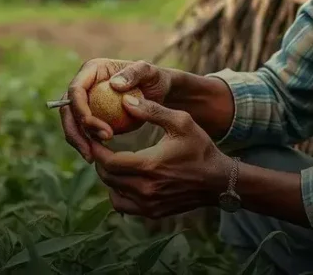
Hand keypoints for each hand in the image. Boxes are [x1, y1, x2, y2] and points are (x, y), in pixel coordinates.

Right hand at [60, 59, 171, 162]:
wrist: (158, 90)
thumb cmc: (155, 78)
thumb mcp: (149, 72)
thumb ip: (134, 73)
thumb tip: (113, 85)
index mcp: (92, 70)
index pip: (76, 90)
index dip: (79, 110)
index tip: (96, 128)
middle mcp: (85, 84)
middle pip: (68, 109)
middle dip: (75, 131)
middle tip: (90, 150)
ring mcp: (86, 100)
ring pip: (72, 123)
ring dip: (79, 141)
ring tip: (92, 157)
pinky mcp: (92, 115)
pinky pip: (83, 131)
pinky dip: (87, 143)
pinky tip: (96, 156)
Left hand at [91, 94, 229, 218]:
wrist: (219, 181)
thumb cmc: (200, 148)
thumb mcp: (181, 122)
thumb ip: (152, 111)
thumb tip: (125, 100)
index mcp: (149, 165)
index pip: (108, 162)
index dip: (97, 150)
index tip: (94, 138)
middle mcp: (145, 188)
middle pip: (107, 177)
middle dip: (100, 161)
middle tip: (100, 147)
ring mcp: (149, 204)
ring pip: (113, 193)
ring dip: (108, 177)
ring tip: (112, 162)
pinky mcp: (153, 212)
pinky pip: (124, 205)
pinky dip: (118, 193)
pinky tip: (124, 179)